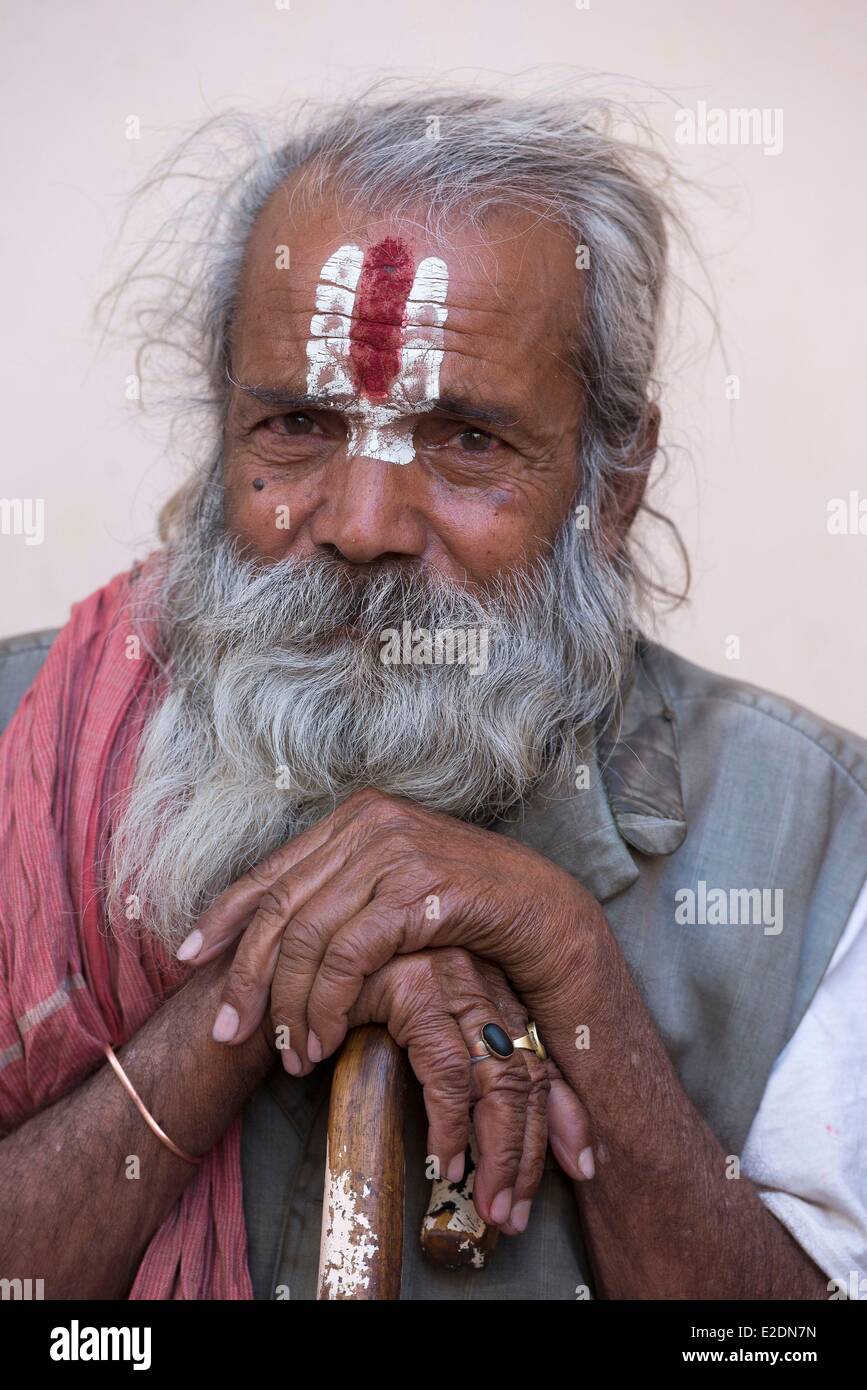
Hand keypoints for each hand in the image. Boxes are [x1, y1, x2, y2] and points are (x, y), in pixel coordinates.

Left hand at [182, 789, 605, 1083]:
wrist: (545, 911)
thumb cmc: (467, 908)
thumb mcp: (394, 891)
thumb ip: (342, 896)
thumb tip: (276, 936)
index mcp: (355, 817)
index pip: (273, 871)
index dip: (224, 917)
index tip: (187, 959)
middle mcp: (369, 824)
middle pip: (281, 906)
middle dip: (247, 976)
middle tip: (228, 1032)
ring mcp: (395, 851)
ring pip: (308, 935)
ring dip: (289, 1004)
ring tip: (286, 1053)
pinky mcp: (420, 888)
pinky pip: (349, 954)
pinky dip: (327, 1002)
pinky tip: (324, 1038)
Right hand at [292, 945, 587, 1229]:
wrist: (294, 959)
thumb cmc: (351, 995)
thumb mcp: (413, 1025)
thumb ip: (456, 1063)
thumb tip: (493, 1132)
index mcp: (488, 982)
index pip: (539, 1055)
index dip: (563, 1114)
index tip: (579, 1164)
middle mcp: (479, 976)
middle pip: (524, 1075)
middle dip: (527, 1153)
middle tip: (516, 1212)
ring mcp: (450, 977)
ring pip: (498, 1078)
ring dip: (497, 1154)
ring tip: (488, 1204)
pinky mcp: (412, 986)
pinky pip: (446, 1069)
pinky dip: (449, 1125)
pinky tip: (443, 1162)